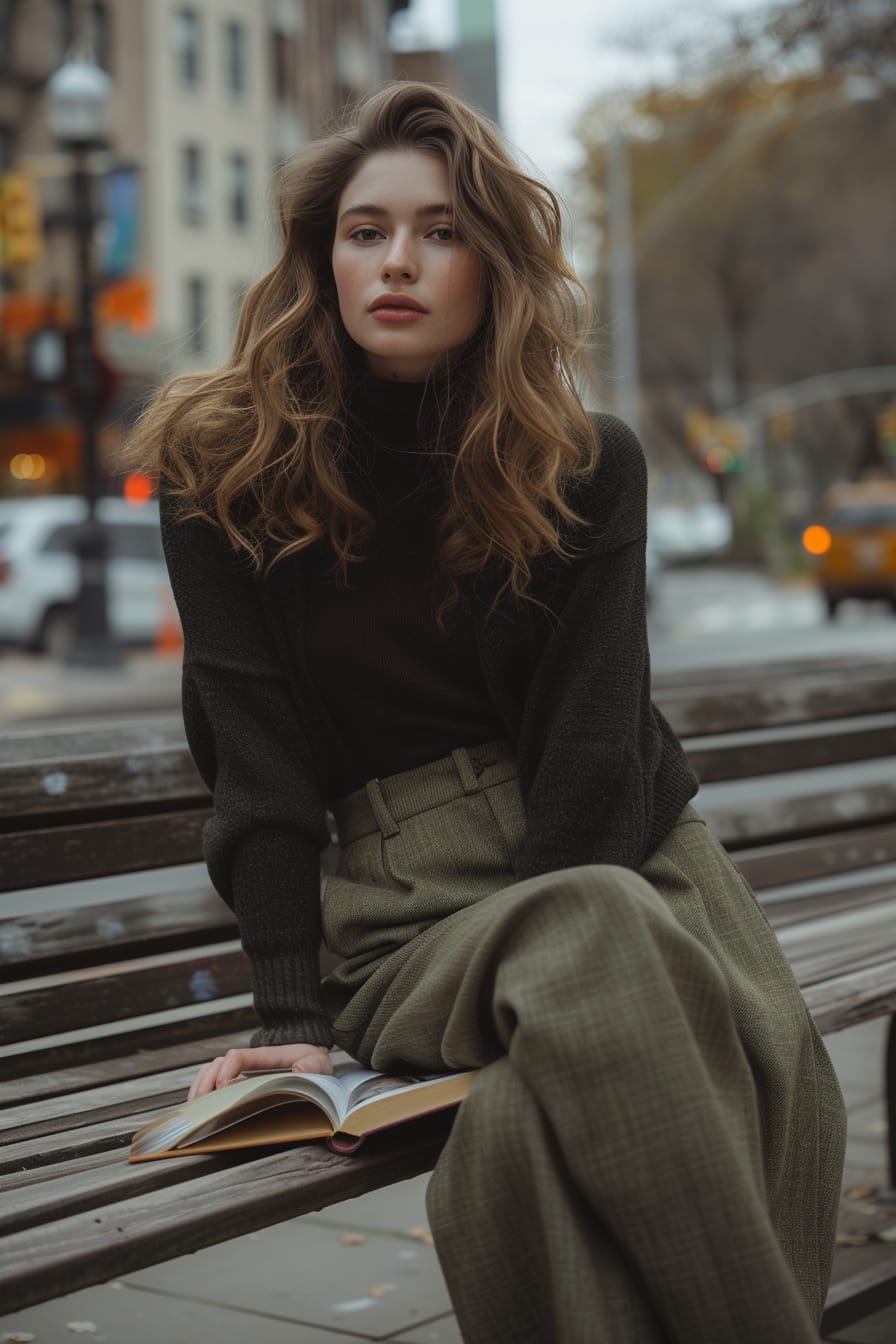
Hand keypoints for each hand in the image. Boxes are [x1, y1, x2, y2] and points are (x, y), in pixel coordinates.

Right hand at [187, 1043, 333, 1100]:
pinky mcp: (237, 1078)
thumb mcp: (318, 1062)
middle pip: (217, 1064)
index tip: (223, 1086)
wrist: (307, 1052)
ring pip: (210, 1071)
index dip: (227, 1069)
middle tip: (201, 1105)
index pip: (238, 1056)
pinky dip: (201, 1089)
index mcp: (265, 1055)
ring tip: (195, 1108)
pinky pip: (212, 1079)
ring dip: (200, 1087)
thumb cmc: (311, 1060)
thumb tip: (299, 1070)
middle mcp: (248, 1060)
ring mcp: (240, 1068)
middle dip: (206, 1083)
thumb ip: (312, 1065)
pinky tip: (197, 1106)